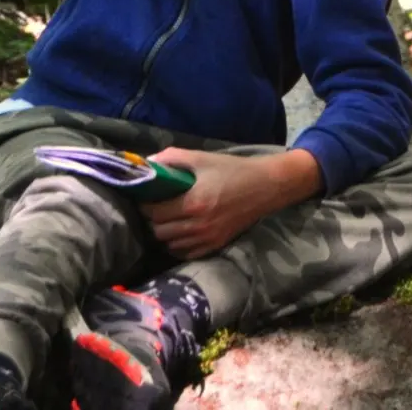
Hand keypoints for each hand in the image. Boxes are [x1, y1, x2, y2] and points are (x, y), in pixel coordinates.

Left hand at [139, 147, 321, 259]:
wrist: (266, 186)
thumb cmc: (233, 170)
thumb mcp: (203, 158)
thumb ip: (173, 158)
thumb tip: (147, 162)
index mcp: (193, 203)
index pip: (154, 212)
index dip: (145, 205)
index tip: (145, 197)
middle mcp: (198, 225)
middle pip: (159, 232)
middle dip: (153, 220)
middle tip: (156, 207)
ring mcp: (207, 238)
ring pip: (170, 245)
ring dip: (165, 233)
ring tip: (168, 219)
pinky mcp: (216, 245)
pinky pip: (186, 253)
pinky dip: (178, 245)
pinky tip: (181, 231)